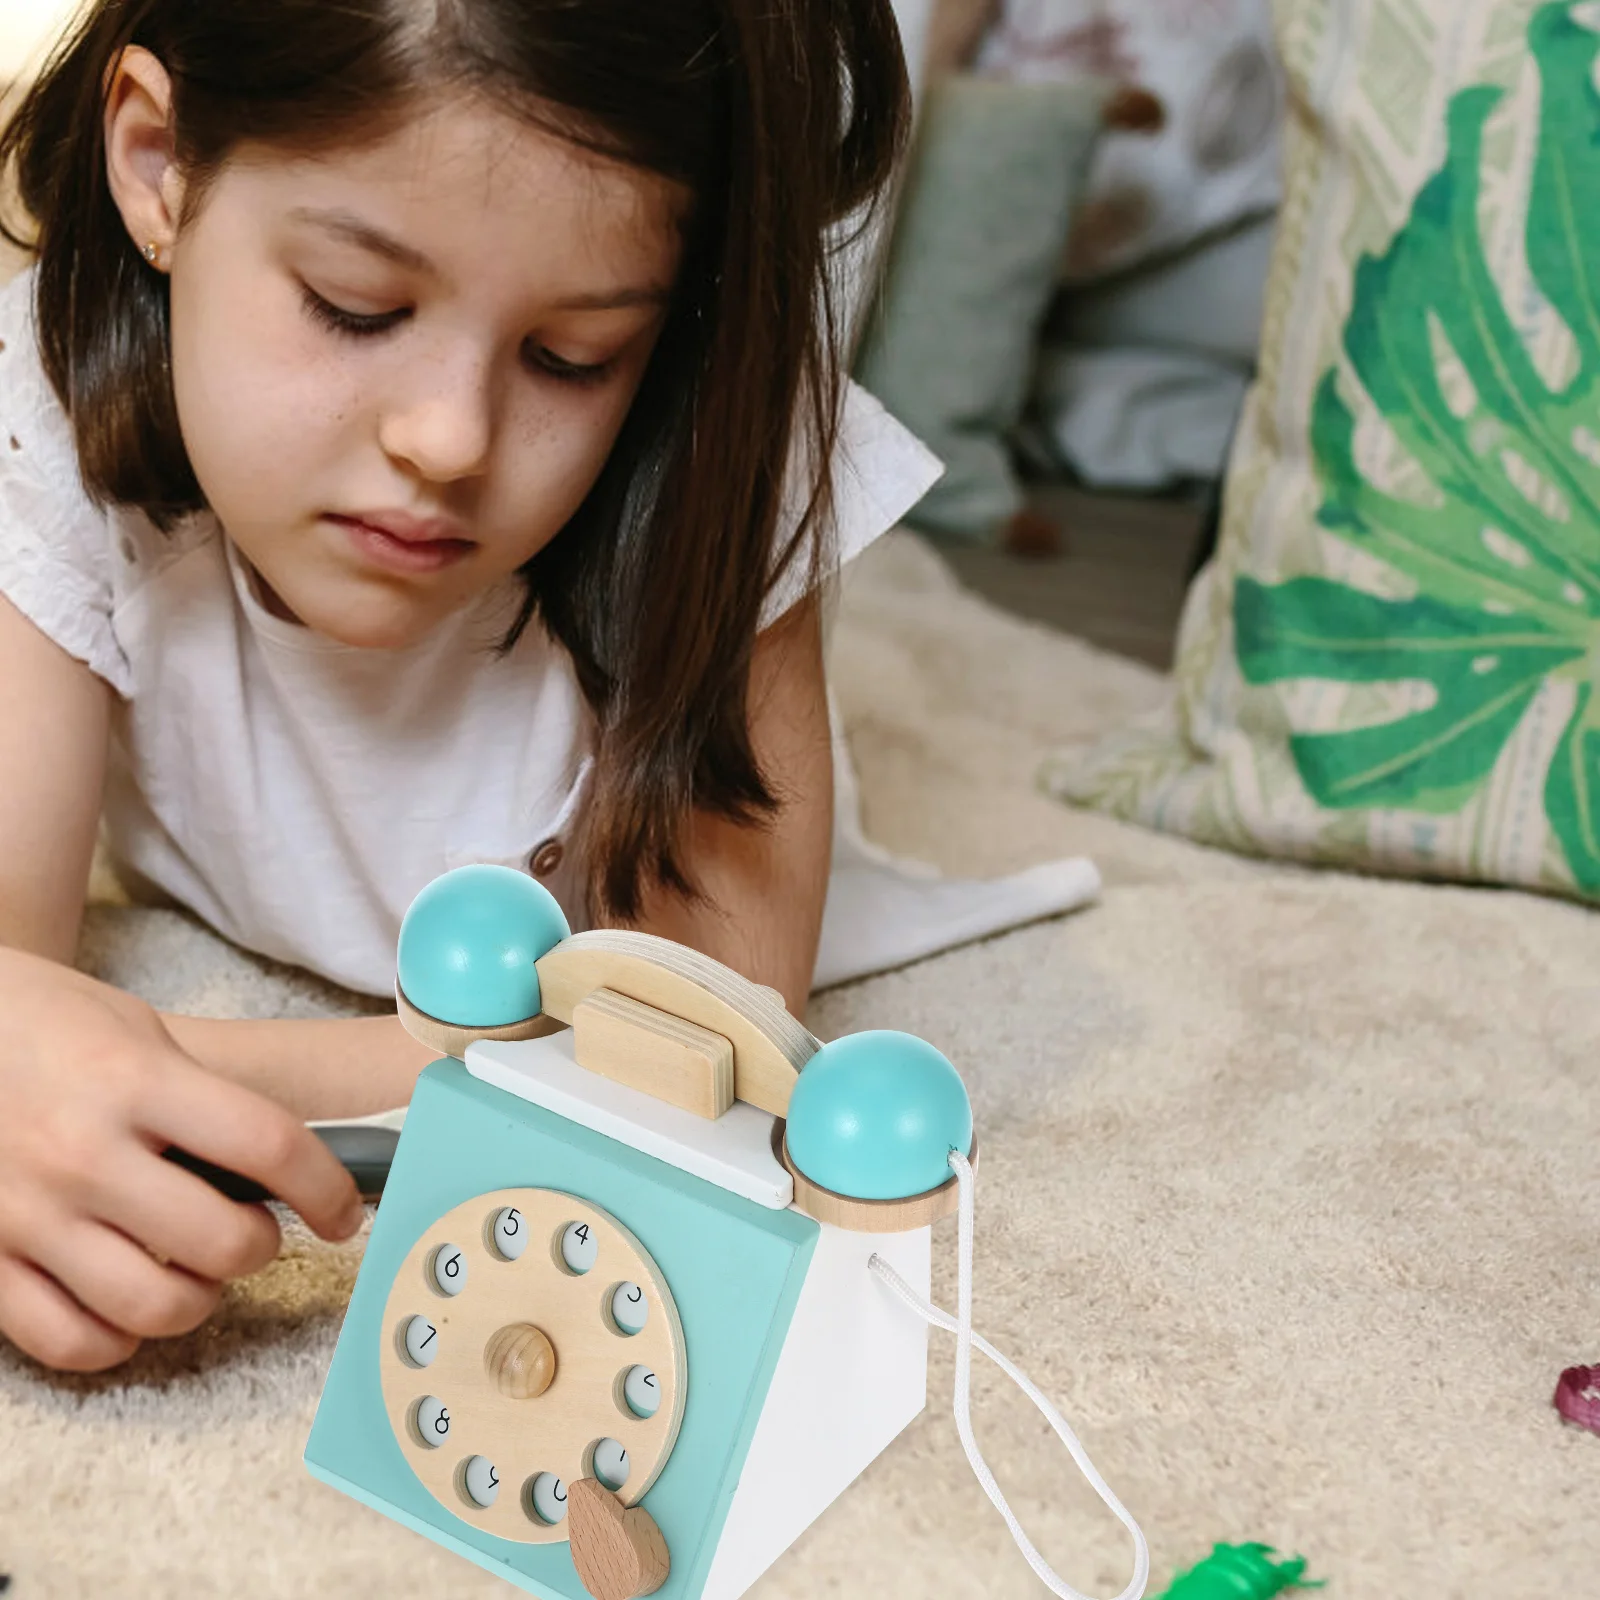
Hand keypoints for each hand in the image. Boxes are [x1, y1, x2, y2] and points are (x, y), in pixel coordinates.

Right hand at [0, 947, 364, 1370]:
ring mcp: (26, 1214)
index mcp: (134, 1080)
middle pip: (221, 1242)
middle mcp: (81, 1151)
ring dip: (200, 1297)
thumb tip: (290, 1171)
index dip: (328, 1187)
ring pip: (154, 1306)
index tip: (345, 1210)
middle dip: (262, 1244)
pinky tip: (131, 1304)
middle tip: (257, 1229)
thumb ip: (208, 1100)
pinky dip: (119, 1338)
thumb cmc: (48, 1026)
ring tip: (197, 1267)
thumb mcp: (141, 1035)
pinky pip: (69, 1342)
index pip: (268, 1145)